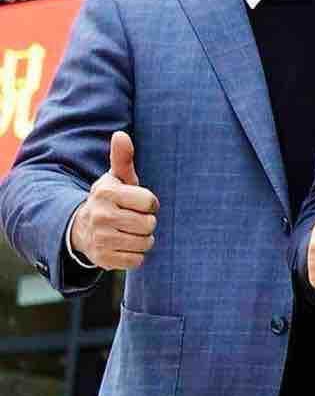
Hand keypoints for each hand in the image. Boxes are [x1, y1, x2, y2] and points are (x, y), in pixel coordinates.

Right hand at [67, 129, 157, 271]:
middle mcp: (100, 215)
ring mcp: (100, 238)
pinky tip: (123, 246)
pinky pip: (136, 260)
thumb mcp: (117, 179)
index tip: (137, 203)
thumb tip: (121, 135)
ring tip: (128, 231)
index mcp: (106, 193)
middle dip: (146, 222)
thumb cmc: (111, 200)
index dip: (150, 204)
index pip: (150, 202)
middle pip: (149, 224)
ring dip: (142, 239)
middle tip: (132, 219)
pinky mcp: (103, 259)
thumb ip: (123, 158)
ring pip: (145, 243)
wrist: (83, 228)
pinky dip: (135, 255)